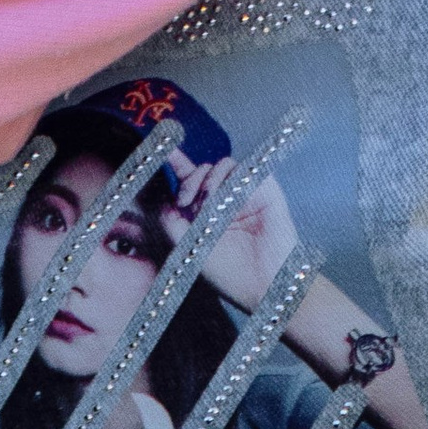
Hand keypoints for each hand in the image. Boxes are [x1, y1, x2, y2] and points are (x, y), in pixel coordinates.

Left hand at [166, 154, 302, 314]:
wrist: (263, 283)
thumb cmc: (228, 274)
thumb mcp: (189, 249)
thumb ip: (171, 222)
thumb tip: (163, 198)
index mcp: (206, 215)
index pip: (189, 183)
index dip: (176, 161)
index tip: (164, 145)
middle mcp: (224, 201)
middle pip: (200, 171)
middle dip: (189, 181)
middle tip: (186, 200)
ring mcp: (244, 193)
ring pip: (221, 165)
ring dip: (209, 180)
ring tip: (207, 204)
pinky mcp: (264, 188)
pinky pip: (244, 169)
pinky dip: (231, 179)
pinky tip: (225, 199)